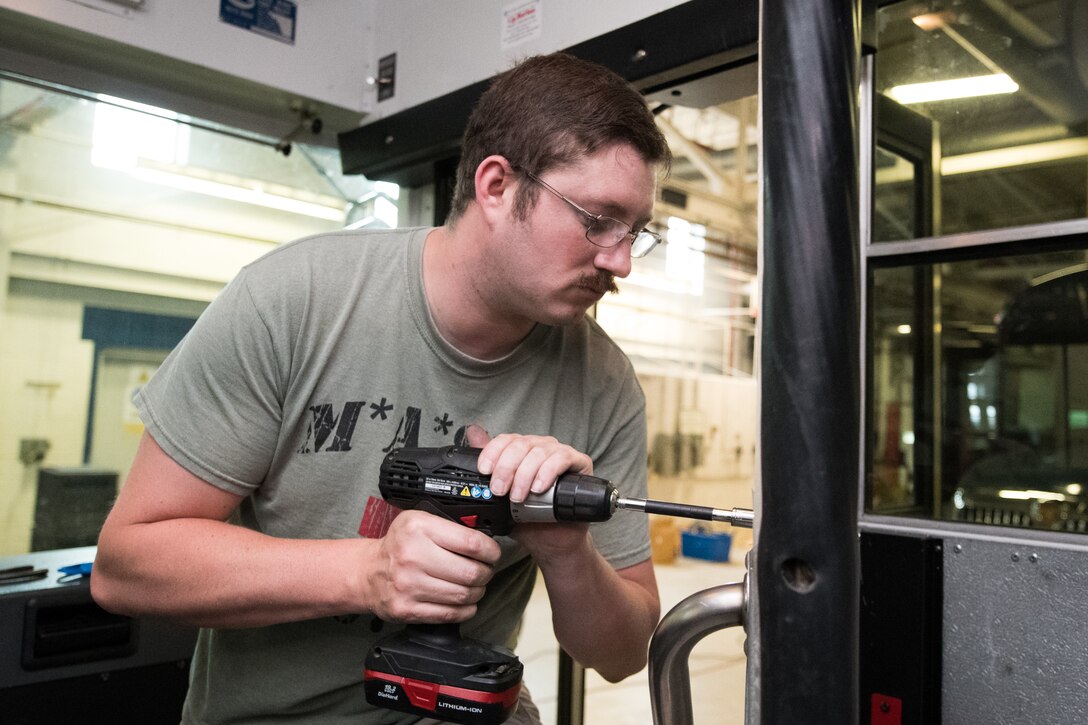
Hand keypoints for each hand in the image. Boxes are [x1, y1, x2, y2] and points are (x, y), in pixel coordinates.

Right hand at [366, 509, 500, 622]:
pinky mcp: (407, 609)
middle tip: (486, 571)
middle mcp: (412, 557)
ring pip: (463, 595)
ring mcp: (409, 586)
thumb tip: (485, 537)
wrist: (368, 573)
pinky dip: (466, 609)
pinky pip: (450, 614)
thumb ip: (450, 526)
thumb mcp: (419, 521)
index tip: (493, 554)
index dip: (490, 551)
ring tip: (475, 585)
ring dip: (478, 592)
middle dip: (486, 573)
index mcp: (419, 529)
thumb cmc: (399, 546)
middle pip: (470, 572)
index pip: (471, 543)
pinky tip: (466, 602)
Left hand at [466, 426, 594, 564]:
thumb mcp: (500, 496)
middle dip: (506, 468)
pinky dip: (547, 472)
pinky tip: (539, 488)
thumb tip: (472, 432)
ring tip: (518, 496)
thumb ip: (490, 466)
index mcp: (522, 450)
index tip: (484, 471)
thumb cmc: (529, 517)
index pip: (506, 439)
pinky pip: (562, 458)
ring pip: (539, 452)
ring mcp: (560, 454)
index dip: (492, 452)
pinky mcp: (579, 463)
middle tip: (500, 490)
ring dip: (525, 474)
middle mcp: (540, 447)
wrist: (552, 541)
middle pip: (520, 444)